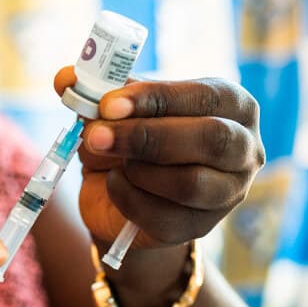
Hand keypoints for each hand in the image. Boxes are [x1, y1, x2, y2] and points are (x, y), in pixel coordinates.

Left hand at [54, 68, 264, 249]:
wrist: (119, 192)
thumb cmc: (126, 138)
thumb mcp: (111, 109)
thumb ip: (93, 90)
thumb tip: (65, 78)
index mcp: (230, 103)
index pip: (204, 96)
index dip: (156, 98)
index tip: (109, 103)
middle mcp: (242, 147)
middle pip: (210, 140)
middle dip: (146, 136)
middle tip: (96, 135)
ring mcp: (227, 192)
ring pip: (190, 183)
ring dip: (137, 170)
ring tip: (110, 161)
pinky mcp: (201, 228)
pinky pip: (164, 217)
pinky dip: (128, 199)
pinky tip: (113, 184)